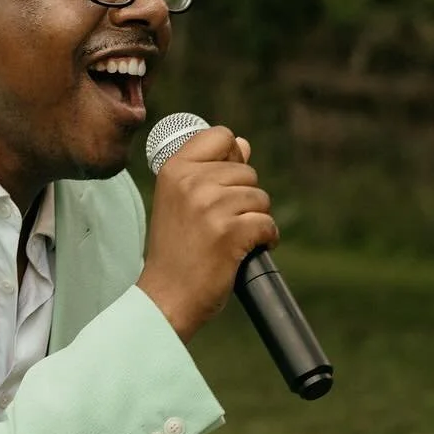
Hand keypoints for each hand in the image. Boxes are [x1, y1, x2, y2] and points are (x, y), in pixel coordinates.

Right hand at [137, 127, 277, 341]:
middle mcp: (191, 182)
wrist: (166, 297)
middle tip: (223, 224)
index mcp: (174, 170)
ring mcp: (211, 206)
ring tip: (232, 239)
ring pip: (260, 198)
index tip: (224, 184)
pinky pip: (267, 223)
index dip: (232, 157)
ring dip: (255, 220)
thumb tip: (244, 144)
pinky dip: (266, 239)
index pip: (220, 136)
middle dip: (245, 198)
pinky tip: (246, 250)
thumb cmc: (176, 251)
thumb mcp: (180, 202)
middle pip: (247, 171)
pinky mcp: (230, 232)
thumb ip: (209, 171)